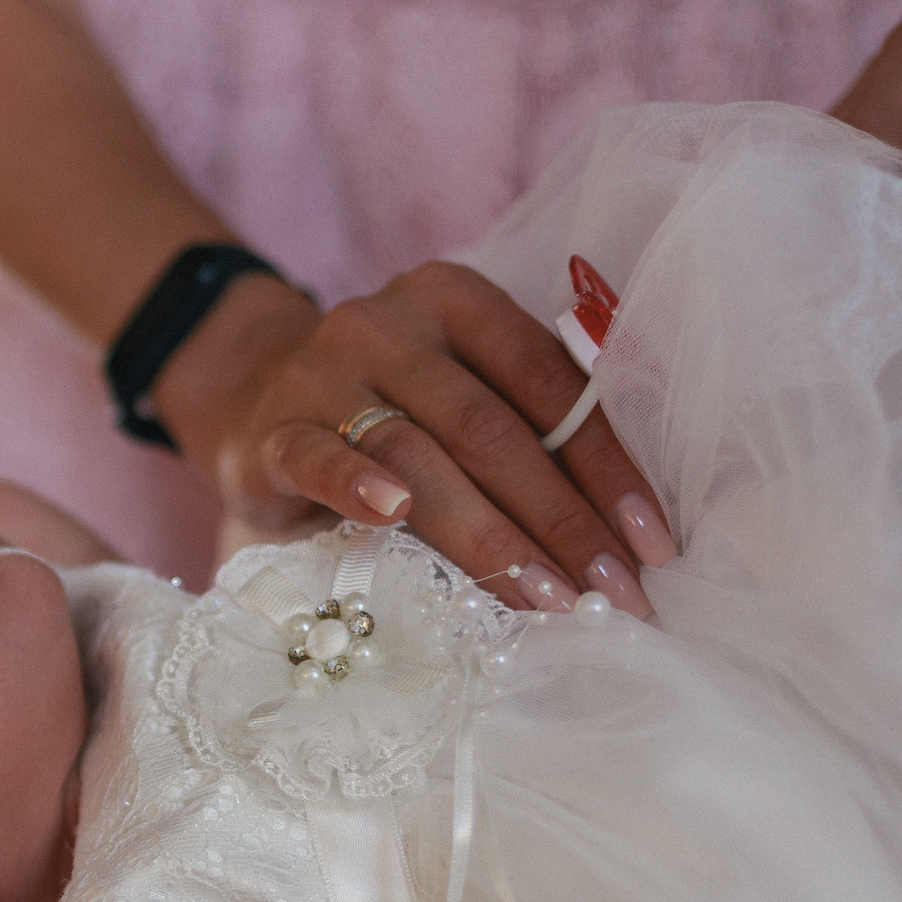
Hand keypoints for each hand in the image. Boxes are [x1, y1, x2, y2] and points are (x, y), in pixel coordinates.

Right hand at [159, 264, 673, 617]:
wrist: (250, 397)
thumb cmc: (385, 409)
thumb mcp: (455, 392)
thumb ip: (525, 426)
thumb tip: (628, 532)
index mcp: (457, 302)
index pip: (549, 383)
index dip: (607, 466)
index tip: (651, 544)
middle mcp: (390, 324)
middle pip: (490, 428)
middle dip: (562, 519)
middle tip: (612, 595)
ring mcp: (323, 374)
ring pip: (418, 455)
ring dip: (489, 536)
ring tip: (543, 599)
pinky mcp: (271, 432)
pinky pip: (318, 458)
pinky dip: (356, 485)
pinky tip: (390, 515)